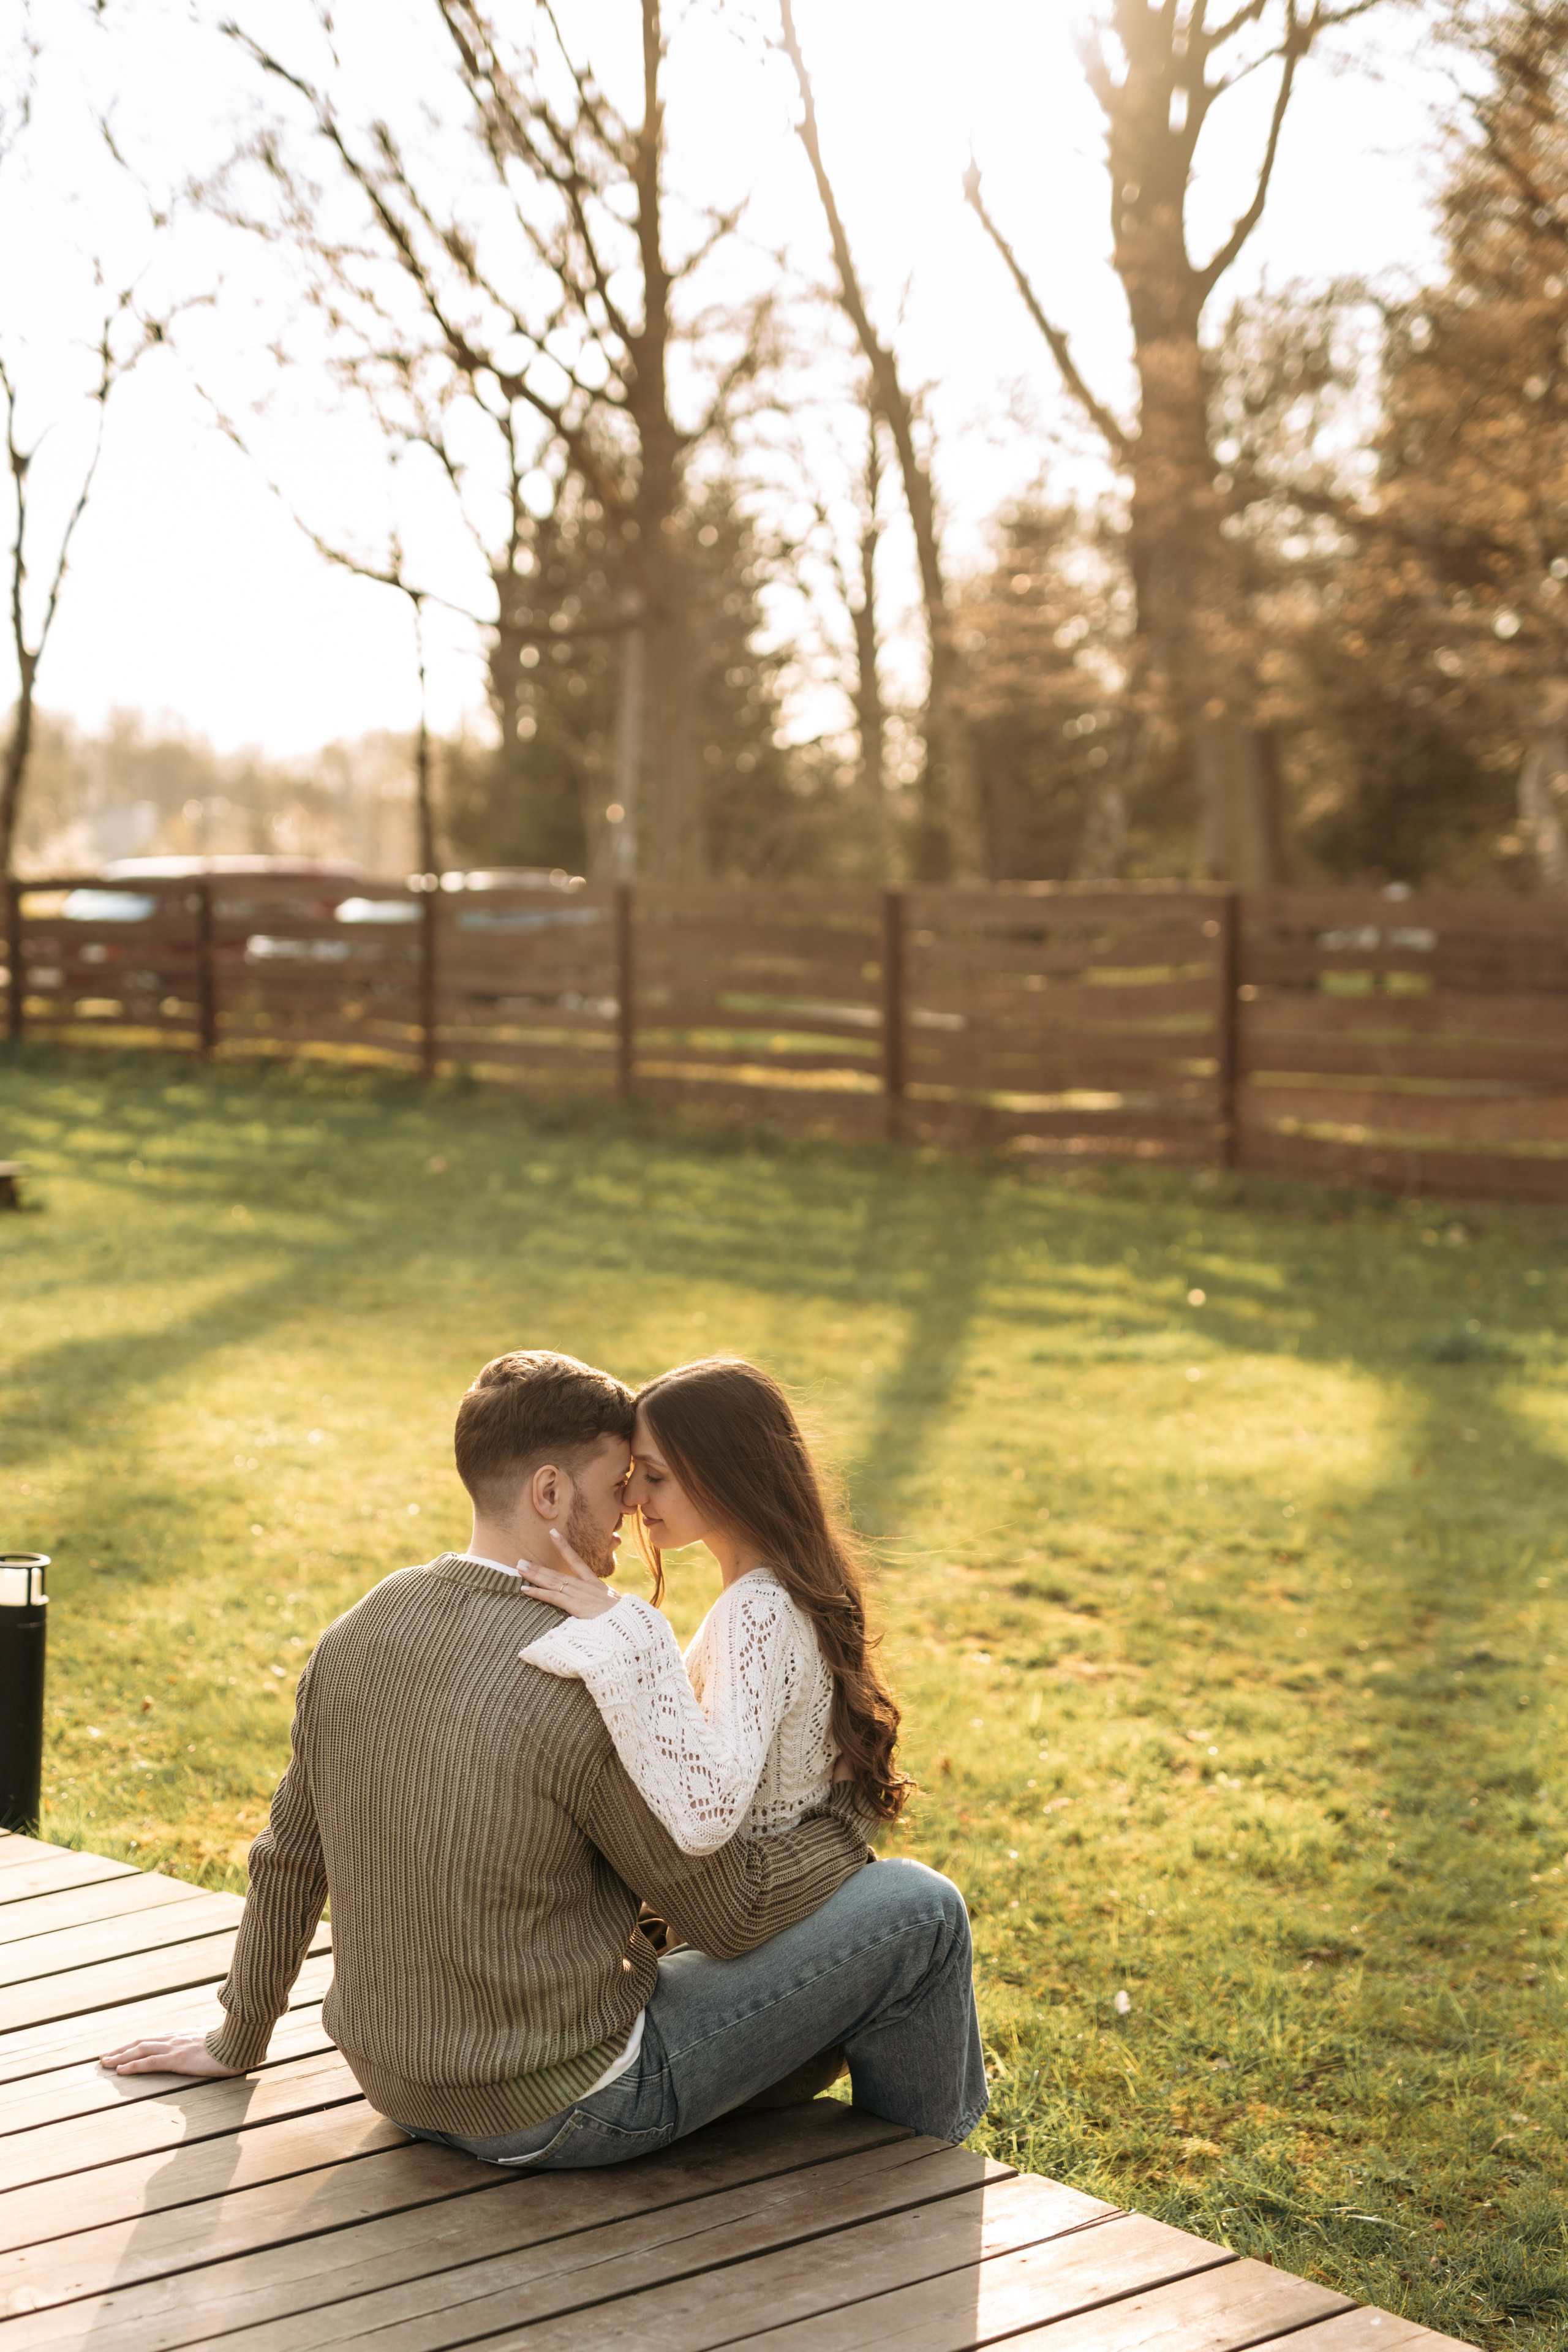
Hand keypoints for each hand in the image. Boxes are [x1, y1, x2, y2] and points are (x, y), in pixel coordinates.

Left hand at [100, 2033, 244, 2078]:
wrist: (242, 2042)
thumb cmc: (232, 2045)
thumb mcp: (214, 2047)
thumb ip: (203, 2049)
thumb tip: (200, 2055)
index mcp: (183, 2035)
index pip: (152, 2039)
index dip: (134, 2045)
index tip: (120, 2050)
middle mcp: (175, 2038)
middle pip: (141, 2042)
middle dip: (120, 2049)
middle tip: (103, 2057)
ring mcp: (176, 2047)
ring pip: (140, 2049)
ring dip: (120, 2056)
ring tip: (105, 2063)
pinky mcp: (178, 2059)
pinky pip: (151, 2062)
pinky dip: (134, 2065)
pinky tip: (121, 2070)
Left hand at [515, 1527, 618, 1617]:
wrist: (633, 1626)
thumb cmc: (626, 1621)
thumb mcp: (616, 1609)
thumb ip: (604, 1606)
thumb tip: (599, 1609)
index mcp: (596, 1585)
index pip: (577, 1562)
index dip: (564, 1547)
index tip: (552, 1533)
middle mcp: (586, 1587)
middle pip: (558, 1573)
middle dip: (539, 1567)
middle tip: (521, 1560)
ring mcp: (581, 1595)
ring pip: (553, 1582)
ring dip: (534, 1576)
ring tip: (519, 1569)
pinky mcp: (577, 1606)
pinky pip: (553, 1597)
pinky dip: (538, 1593)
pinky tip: (524, 1590)